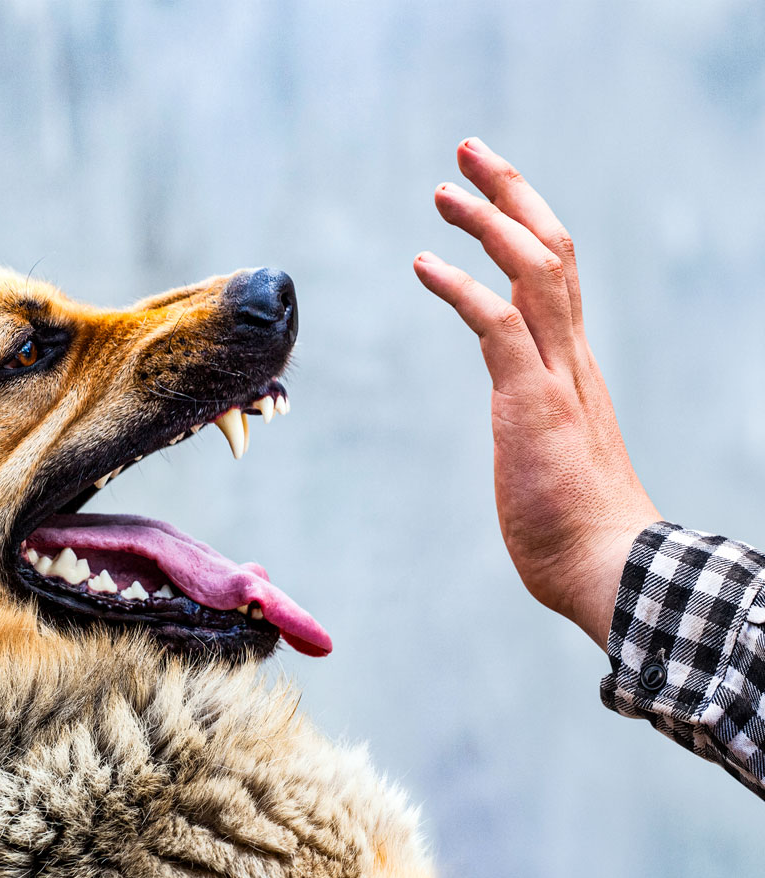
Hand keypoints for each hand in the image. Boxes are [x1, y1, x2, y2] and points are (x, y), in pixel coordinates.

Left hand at [413, 138, 660, 648]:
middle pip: (552, 250)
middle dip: (511, 193)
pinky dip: (460, 286)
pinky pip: (497, 325)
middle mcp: (571, 358)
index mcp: (573, 366)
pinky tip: (424, 262)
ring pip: (532, 271)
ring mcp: (555, 377)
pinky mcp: (531, 402)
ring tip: (443, 190)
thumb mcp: (552, 456)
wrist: (609, 569)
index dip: (525, 223)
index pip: (557, 274)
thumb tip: (527, 431)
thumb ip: (540, 426)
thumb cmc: (578, 527)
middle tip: (468, 153)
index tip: (490, 192)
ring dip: (487, 222)